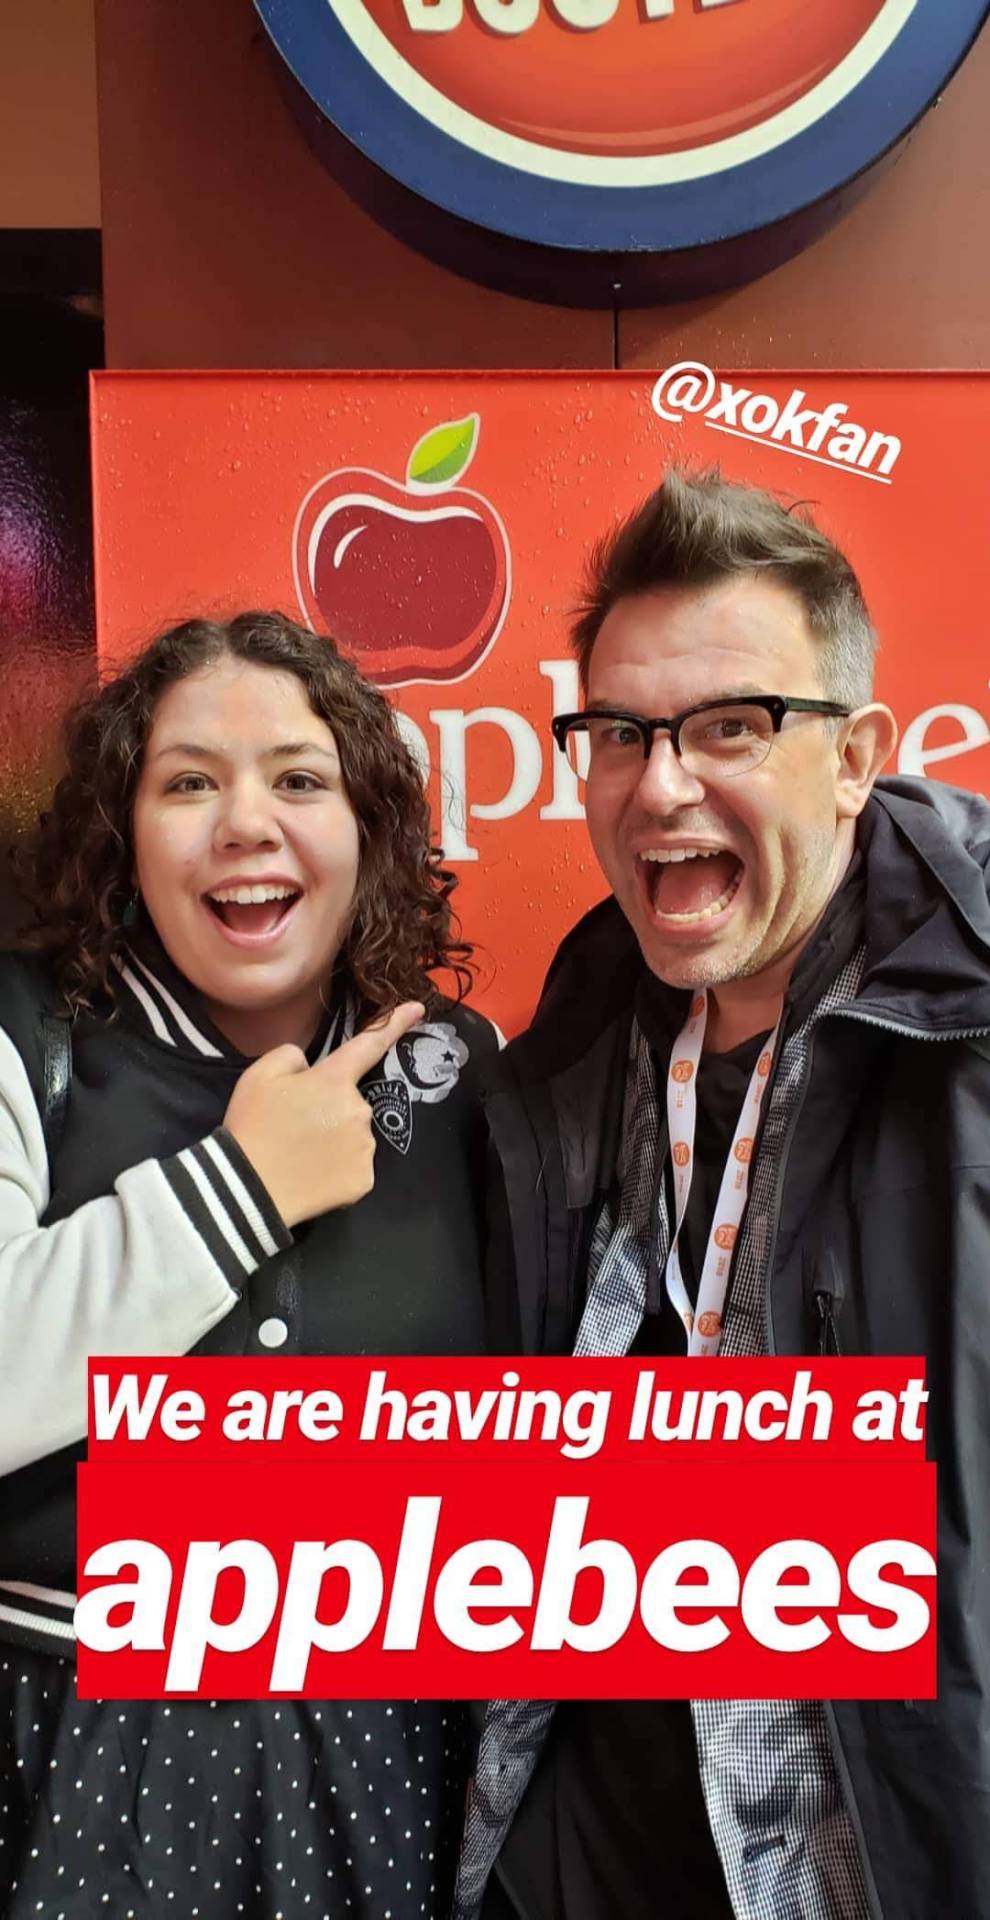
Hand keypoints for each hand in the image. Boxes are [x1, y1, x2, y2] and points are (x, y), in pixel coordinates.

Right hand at [223, 1001, 424, 1228]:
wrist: (249, 1189)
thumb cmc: (253, 1126)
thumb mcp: (259, 1075)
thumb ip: (291, 1056)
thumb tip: (309, 1065)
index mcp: (334, 1080)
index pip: (369, 1045)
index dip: (395, 1024)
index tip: (418, 1008)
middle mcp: (359, 1109)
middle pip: (350, 1102)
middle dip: (329, 1110)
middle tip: (295, 1128)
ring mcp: (365, 1146)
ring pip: (354, 1135)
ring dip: (335, 1140)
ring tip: (299, 1153)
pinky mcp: (364, 1180)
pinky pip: (355, 1166)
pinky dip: (338, 1170)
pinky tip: (312, 1174)